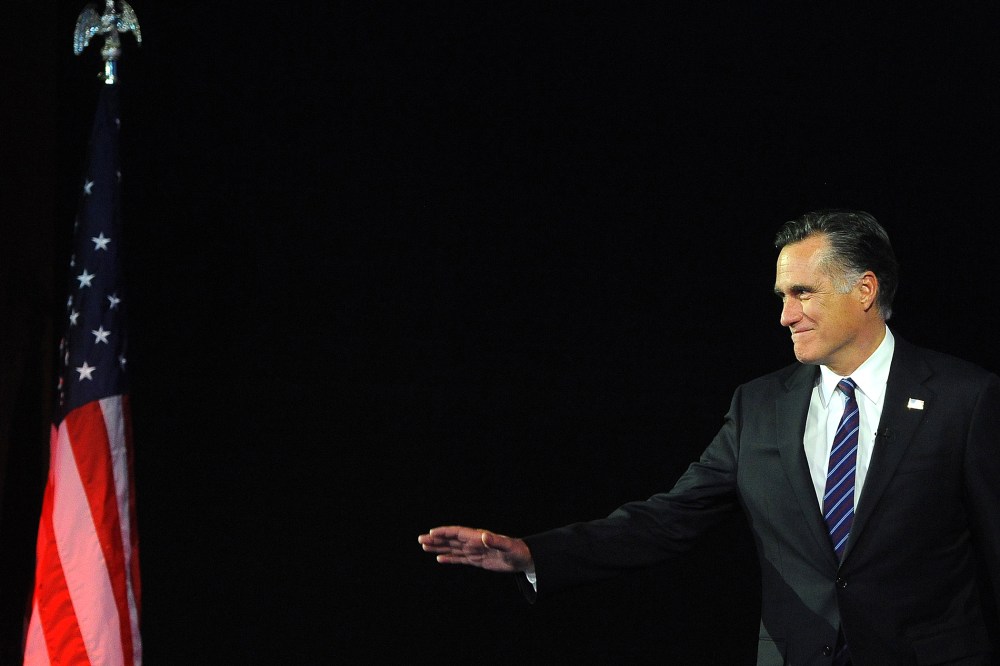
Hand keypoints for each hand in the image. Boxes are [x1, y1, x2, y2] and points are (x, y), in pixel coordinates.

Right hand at [418, 525, 533, 573]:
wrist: (523, 559)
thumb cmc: (517, 551)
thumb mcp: (508, 547)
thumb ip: (496, 541)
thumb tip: (484, 536)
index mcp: (478, 537)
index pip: (457, 532)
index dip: (444, 532)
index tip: (431, 533)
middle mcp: (474, 542)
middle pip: (451, 539)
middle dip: (436, 539)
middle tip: (421, 540)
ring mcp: (474, 551)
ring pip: (452, 548)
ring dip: (439, 548)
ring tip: (425, 547)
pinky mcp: (477, 560)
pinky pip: (460, 559)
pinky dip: (449, 558)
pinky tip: (439, 559)